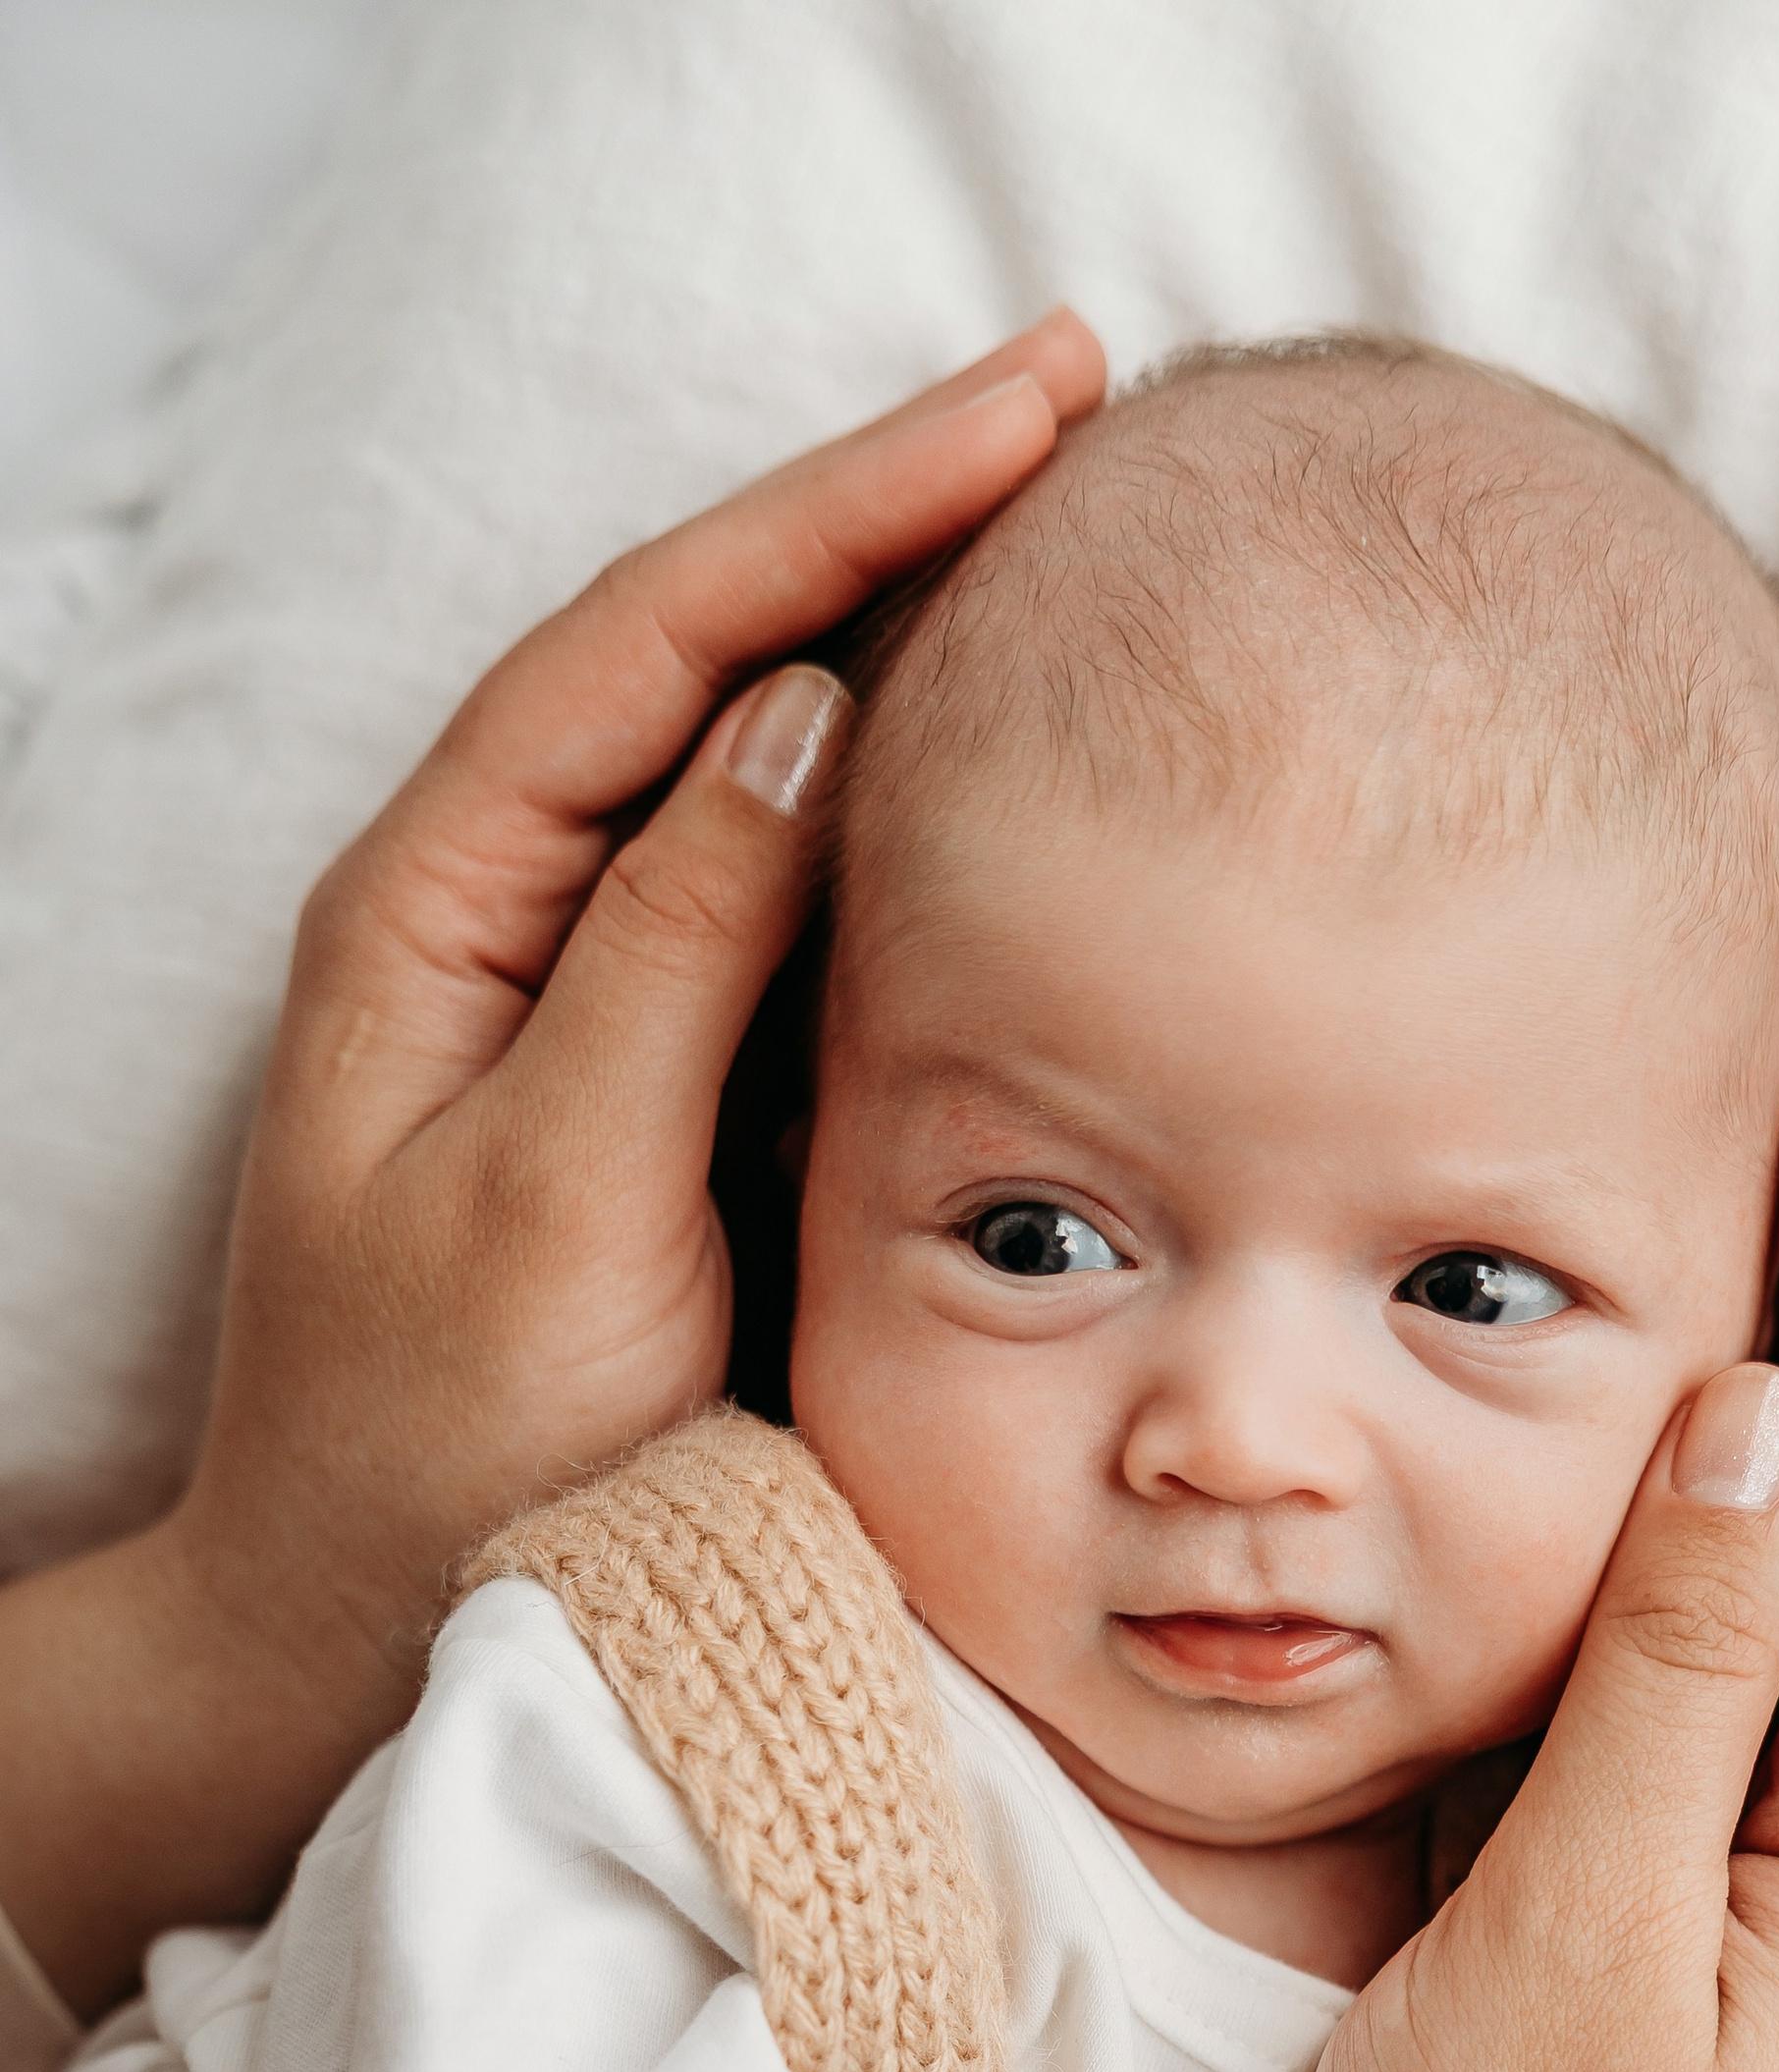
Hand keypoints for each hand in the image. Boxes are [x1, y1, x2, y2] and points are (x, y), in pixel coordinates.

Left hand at [0, 313, 1105, 2016]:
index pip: (658, 636)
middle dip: (894, 525)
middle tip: (1084, 410)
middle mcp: (512, 916)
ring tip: (1082, 550)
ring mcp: (598, 1000)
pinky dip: (916, 839)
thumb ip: (669, 953)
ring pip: (766, 779)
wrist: (373, 1639)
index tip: (1026, 404)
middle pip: (714, 657)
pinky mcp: (676, 1093)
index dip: (845, 504)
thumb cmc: (441, 1450)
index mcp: (443, 906)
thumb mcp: (562, 1197)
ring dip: (914, 657)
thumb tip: (800, 712)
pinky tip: (1030, 788)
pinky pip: (805, 922)